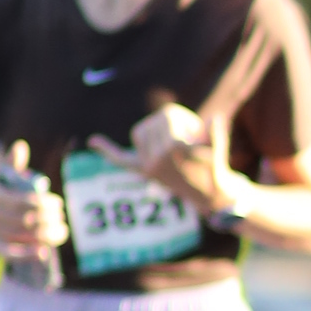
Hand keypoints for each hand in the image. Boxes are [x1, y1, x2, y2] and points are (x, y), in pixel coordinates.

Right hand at [0, 140, 66, 260]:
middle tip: (64, 219)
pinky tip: (45, 252)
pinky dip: (28, 254)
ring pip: (22, 235)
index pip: (25, 199)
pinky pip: (11, 252)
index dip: (46, 203)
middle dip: (50, 219)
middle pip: (26, 218)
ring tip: (63, 232)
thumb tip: (21, 145)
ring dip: (47, 236)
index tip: (60, 204)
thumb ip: (10, 164)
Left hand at [90, 106, 243, 216]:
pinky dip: (107, 150)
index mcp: (173, 148)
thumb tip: (215, 118)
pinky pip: (121, 159)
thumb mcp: (218, 150)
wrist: (208, 196)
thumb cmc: (215, 168)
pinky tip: (93, 141)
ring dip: (155, 130)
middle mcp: (155, 158)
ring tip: (173, 141)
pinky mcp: (144, 171)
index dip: (186, 119)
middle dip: (171, 123)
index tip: (198, 133)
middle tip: (188, 139)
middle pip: (153, 121)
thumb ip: (216, 134)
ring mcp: (147, 166)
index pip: (169, 114)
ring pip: (140, 132)